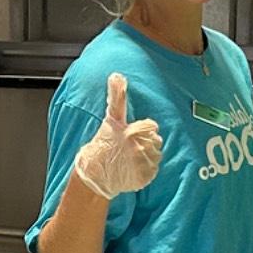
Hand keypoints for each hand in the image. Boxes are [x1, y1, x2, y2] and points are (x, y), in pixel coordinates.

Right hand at [74, 73, 162, 199]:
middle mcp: (138, 147)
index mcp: (132, 132)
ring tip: (131, 159)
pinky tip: (133, 168)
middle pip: (155, 140)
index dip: (142, 130)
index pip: (151, 126)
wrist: (96, 174)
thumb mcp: (111, 119)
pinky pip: (154, 169)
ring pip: (156, 154)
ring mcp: (142, 164)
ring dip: (147, 155)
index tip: (131, 135)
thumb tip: (117, 75)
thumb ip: (117, 97)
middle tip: (130, 148)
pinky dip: (146, 169)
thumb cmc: (103, 144)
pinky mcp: (144, 177)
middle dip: (145, 142)